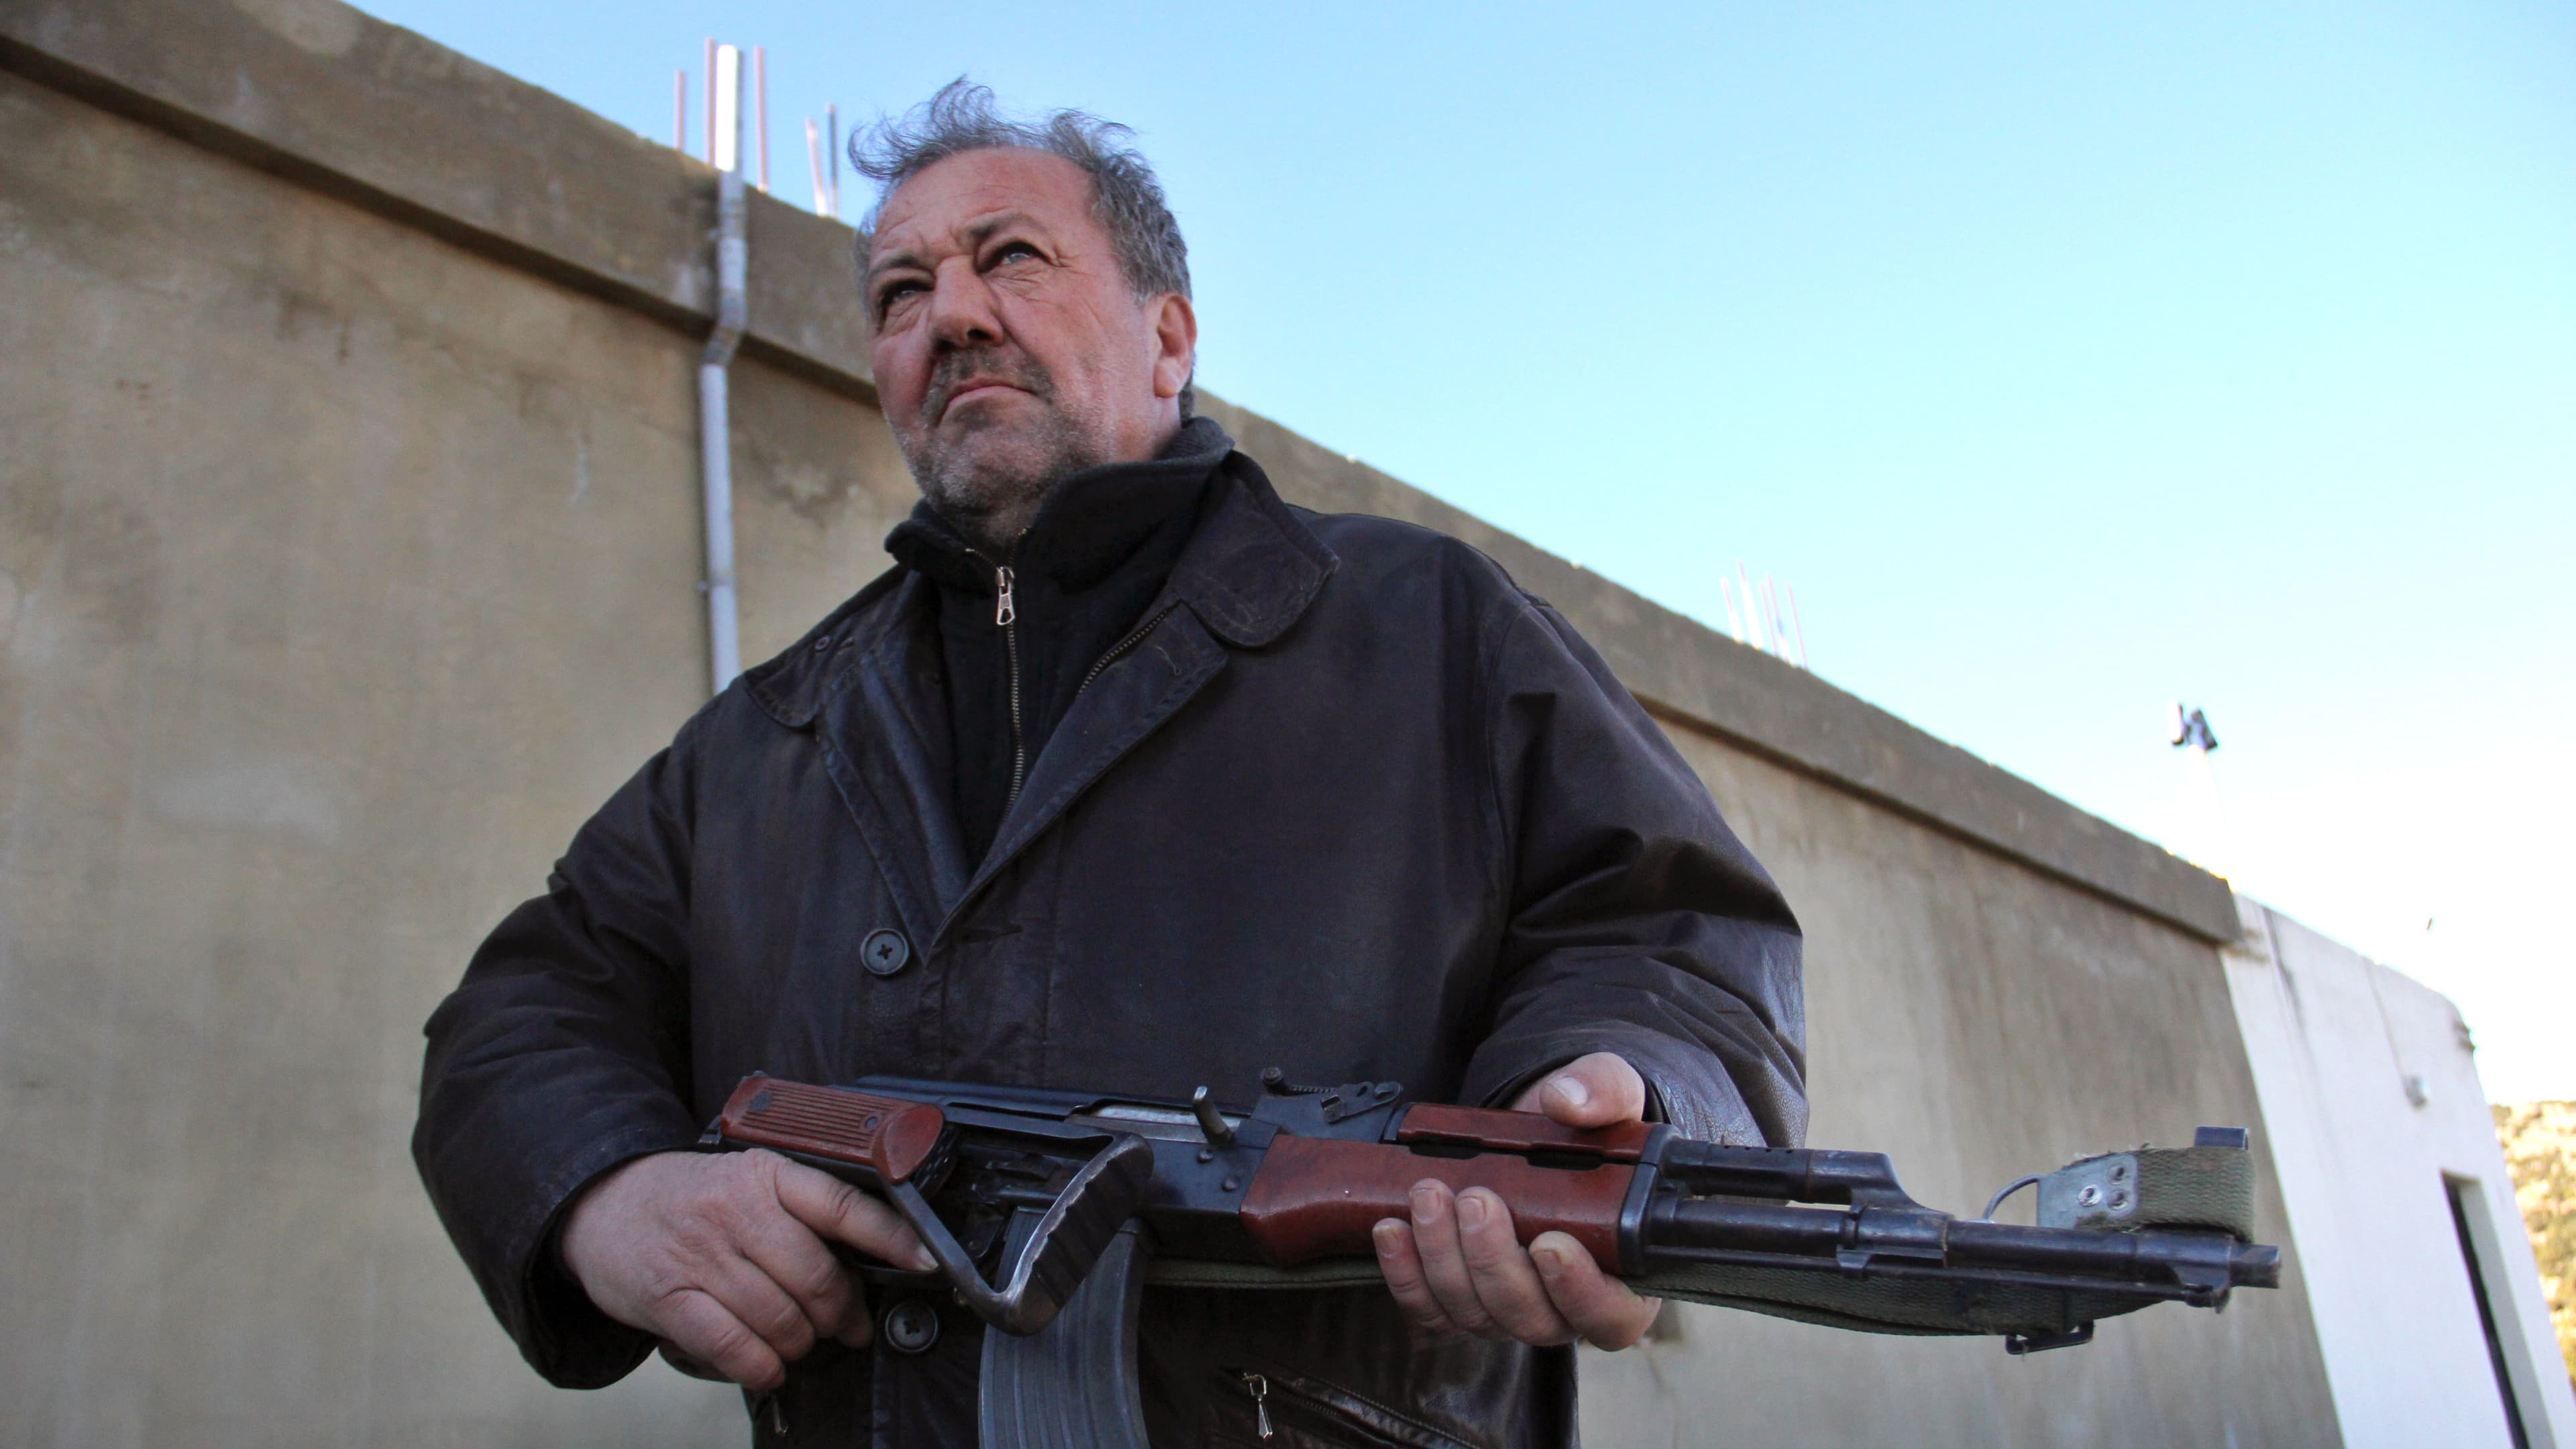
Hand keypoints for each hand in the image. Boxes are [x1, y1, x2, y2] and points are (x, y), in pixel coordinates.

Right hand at [558, 1149, 933, 1388]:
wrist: (601, 1204)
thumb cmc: (690, 1197)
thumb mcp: (748, 1178)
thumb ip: (800, 1210)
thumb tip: (868, 1261)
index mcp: (766, 1174)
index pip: (844, 1205)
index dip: (893, 1238)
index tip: (926, 1263)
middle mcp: (737, 1211)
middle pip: (817, 1277)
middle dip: (844, 1315)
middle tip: (849, 1327)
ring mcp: (702, 1256)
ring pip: (781, 1318)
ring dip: (803, 1344)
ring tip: (802, 1343)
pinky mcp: (670, 1299)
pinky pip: (734, 1347)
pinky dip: (761, 1367)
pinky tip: (768, 1364)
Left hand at [1370, 1052, 1662, 1349]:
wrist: (1533, 1130)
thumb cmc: (1585, 1127)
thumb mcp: (1610, 1092)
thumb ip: (1603, 1092)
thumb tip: (1568, 1102)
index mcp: (1622, 1274)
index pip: (1609, 1315)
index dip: (1580, 1291)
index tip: (1549, 1244)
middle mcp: (1566, 1306)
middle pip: (1530, 1318)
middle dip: (1494, 1262)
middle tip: (1476, 1200)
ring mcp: (1508, 1309)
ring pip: (1473, 1313)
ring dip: (1444, 1258)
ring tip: (1429, 1196)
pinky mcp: (1458, 1300)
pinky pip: (1428, 1308)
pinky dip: (1406, 1273)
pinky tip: (1392, 1228)